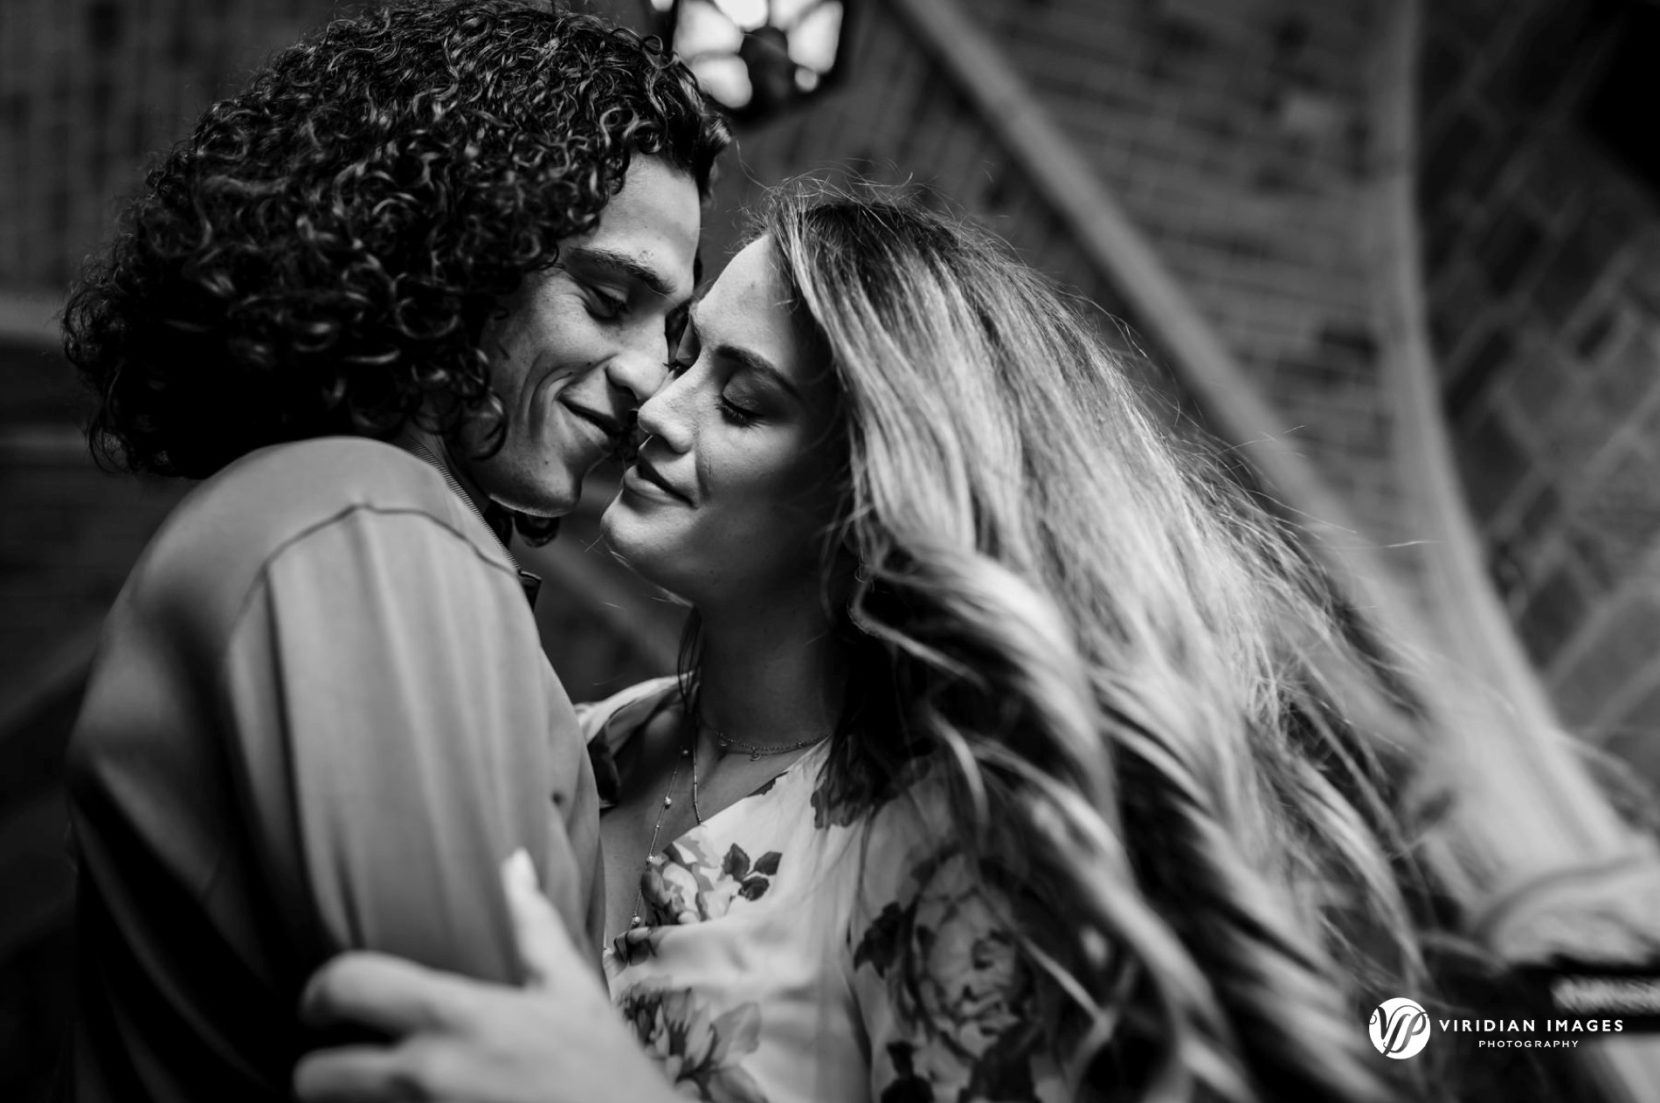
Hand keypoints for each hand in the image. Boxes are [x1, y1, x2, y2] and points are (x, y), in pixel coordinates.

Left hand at [293, 852, 675, 1102]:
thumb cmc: (604, 1070)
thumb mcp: (571, 991)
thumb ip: (532, 926)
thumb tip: (513, 863)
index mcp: (457, 1016)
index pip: (348, 986)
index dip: (318, 993)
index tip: (319, 1006)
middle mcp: (428, 1074)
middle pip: (314, 1078)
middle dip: (316, 1074)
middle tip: (337, 1069)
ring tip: (368, 1098)